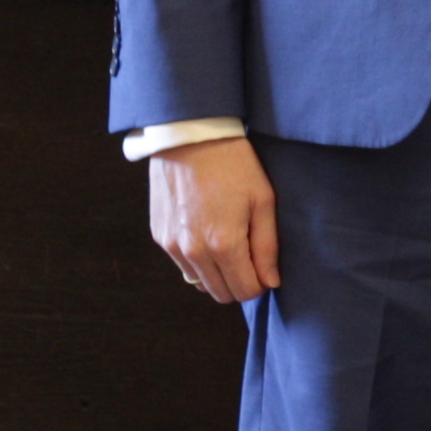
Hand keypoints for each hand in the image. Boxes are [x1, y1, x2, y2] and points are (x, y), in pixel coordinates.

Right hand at [150, 136, 280, 303]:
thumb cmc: (233, 165)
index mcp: (223, 244)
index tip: (264, 266)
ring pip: (199, 283)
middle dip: (239, 283)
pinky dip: (197, 259)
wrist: (189, 136)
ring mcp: (172, 245)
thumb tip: (270, 281)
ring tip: (227, 243)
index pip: (245, 290)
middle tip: (248, 257)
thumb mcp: (262, 200)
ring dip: (217, 274)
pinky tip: (206, 231)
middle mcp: (194, 251)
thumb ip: (267, 246)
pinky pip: (182, 264)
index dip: (260, 283)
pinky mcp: (159, 236)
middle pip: (221, 294)